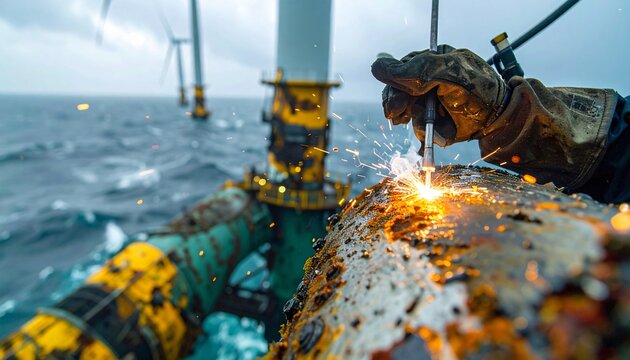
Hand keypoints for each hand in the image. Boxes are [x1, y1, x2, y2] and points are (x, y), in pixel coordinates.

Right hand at [371, 45, 508, 145]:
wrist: (501, 119)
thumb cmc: (480, 89)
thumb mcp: (447, 73)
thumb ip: (414, 70)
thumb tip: (377, 66)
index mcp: (431, 60)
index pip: (399, 69)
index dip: (394, 85)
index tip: (397, 100)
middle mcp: (427, 80)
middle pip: (396, 92)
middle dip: (397, 104)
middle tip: (398, 115)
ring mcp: (429, 102)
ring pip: (405, 114)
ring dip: (414, 121)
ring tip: (427, 123)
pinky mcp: (433, 122)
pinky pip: (418, 130)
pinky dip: (426, 135)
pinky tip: (439, 131)